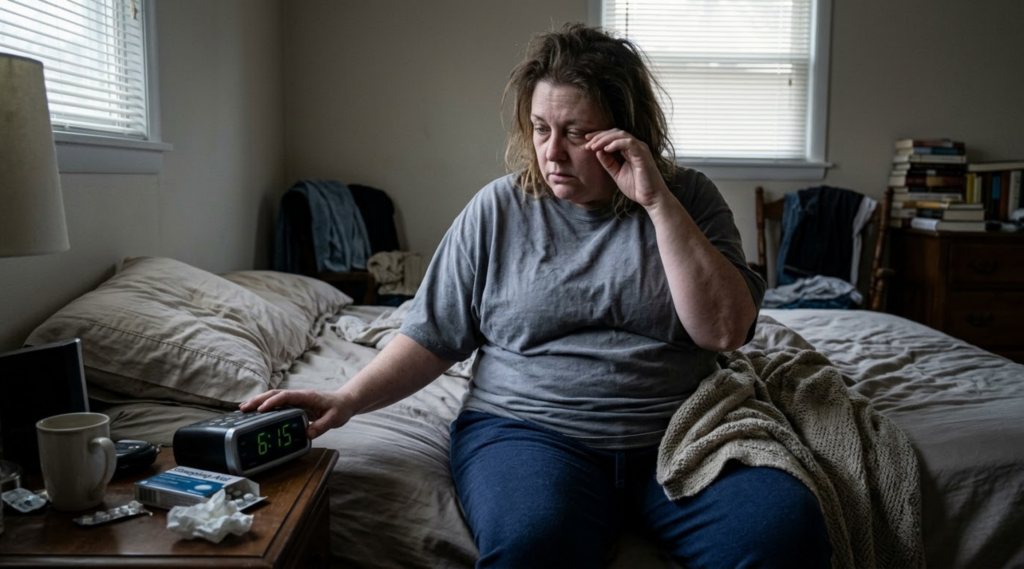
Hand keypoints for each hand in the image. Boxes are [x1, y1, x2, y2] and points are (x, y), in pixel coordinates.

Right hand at [239, 389, 353, 438]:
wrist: (345, 402)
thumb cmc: (340, 409)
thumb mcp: (334, 419)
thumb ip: (322, 426)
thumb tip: (308, 434)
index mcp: (307, 396)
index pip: (286, 397)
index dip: (273, 402)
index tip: (261, 410)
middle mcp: (299, 396)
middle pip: (275, 395)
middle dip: (258, 400)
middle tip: (244, 408)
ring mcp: (296, 400)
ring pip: (274, 398)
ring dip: (259, 402)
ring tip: (243, 409)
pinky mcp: (295, 405)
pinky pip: (277, 403)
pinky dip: (265, 406)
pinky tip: (256, 412)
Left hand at [585, 129, 669, 208]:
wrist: (651, 198)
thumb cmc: (637, 187)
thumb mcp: (617, 173)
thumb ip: (608, 162)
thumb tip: (597, 151)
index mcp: (630, 149)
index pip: (613, 136)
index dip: (599, 136)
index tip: (586, 140)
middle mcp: (635, 146)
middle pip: (615, 132)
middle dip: (599, 136)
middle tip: (587, 143)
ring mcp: (640, 149)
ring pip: (621, 135)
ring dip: (605, 139)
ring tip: (593, 146)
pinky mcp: (643, 154)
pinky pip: (629, 143)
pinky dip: (616, 143)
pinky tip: (606, 149)